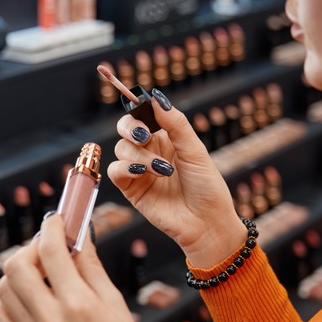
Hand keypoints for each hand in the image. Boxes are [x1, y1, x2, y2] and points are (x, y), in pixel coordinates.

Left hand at [0, 214, 150, 321]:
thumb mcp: (115, 303)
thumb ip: (92, 266)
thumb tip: (80, 237)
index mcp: (78, 304)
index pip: (52, 250)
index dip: (52, 226)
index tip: (56, 221)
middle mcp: (50, 320)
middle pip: (16, 266)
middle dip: (30, 248)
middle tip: (46, 248)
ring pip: (3, 288)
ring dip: (18, 273)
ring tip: (39, 274)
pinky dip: (7, 300)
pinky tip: (27, 298)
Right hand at [107, 89, 246, 267]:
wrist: (207, 223)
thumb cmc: (207, 187)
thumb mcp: (195, 150)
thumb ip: (175, 124)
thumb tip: (157, 98)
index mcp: (166, 139)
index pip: (143, 115)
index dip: (138, 109)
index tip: (141, 106)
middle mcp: (149, 152)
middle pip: (125, 128)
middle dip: (130, 127)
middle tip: (145, 136)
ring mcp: (139, 170)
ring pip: (121, 149)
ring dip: (139, 156)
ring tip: (162, 170)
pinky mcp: (131, 189)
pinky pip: (115, 171)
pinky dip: (124, 168)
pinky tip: (142, 172)